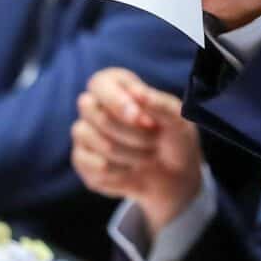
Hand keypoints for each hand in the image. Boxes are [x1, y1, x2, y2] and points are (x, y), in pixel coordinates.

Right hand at [71, 67, 202, 232]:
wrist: (173, 175)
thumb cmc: (174, 138)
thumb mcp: (178, 120)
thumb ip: (160, 104)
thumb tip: (139, 94)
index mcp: (116, 86)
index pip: (100, 84)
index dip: (119, 103)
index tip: (144, 121)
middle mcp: (94, 106)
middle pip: (93, 113)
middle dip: (131, 133)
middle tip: (155, 139)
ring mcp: (84, 133)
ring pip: (92, 139)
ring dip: (129, 153)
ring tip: (148, 155)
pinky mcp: (82, 160)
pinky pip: (93, 165)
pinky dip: (120, 171)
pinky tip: (132, 169)